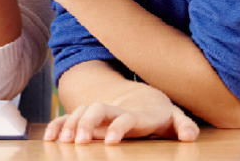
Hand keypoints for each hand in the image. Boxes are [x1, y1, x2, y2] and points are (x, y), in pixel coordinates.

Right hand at [45, 85, 199, 143]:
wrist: (143, 98)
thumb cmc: (159, 113)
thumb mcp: (175, 119)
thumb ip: (184, 126)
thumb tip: (190, 137)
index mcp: (135, 114)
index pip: (125, 118)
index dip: (119, 127)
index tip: (112, 141)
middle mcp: (114, 111)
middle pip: (97, 110)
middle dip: (87, 123)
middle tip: (81, 141)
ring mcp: (99, 114)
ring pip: (81, 113)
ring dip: (70, 126)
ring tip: (62, 142)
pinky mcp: (88, 120)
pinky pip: (69, 120)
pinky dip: (59, 126)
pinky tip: (50, 138)